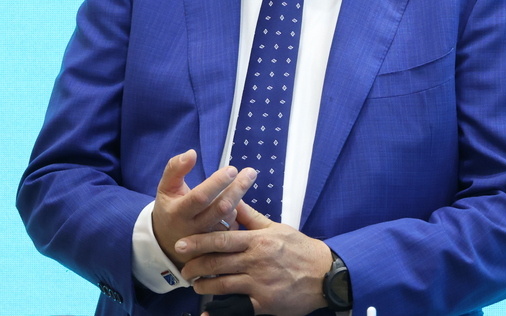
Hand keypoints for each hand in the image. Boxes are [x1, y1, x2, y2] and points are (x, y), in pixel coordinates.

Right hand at [151, 149, 257, 265]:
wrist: (166, 241)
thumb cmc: (169, 207)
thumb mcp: (165, 188)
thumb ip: (175, 168)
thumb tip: (191, 153)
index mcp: (178, 212)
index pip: (200, 197)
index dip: (217, 183)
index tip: (232, 169)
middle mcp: (193, 228)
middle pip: (221, 208)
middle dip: (238, 189)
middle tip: (250, 172)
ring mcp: (206, 240)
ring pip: (229, 218)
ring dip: (239, 198)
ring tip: (244, 180)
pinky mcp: (216, 246)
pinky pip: (232, 227)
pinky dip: (239, 212)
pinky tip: (239, 199)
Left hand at [177, 200, 333, 315]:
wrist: (324, 274)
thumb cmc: (300, 249)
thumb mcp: (277, 228)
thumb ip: (252, 217)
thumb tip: (234, 200)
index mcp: (258, 240)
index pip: (222, 239)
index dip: (198, 242)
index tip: (181, 244)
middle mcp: (256, 261)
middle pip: (216, 263)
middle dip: (195, 266)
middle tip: (183, 269)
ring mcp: (259, 283)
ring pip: (222, 285)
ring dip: (204, 286)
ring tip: (196, 285)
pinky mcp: (264, 303)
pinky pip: (236, 307)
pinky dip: (219, 311)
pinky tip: (208, 312)